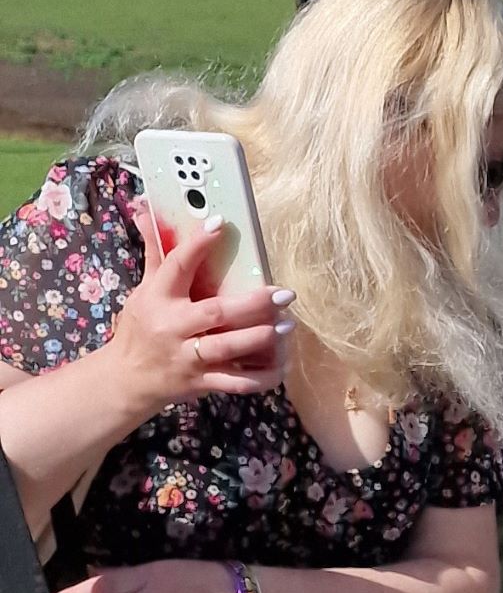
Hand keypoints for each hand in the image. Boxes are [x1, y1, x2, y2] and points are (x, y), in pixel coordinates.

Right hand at [108, 220, 293, 409]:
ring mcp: (188, 357)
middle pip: (215, 312)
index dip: (196, 244)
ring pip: (228, 348)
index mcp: (158, 298)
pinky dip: (261, 377)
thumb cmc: (140, 329)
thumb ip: (157, 254)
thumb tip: (145, 210)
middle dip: (252, 304)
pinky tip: (282, 366)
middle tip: (284, 293)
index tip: (219, 223)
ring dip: (260, 338)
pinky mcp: (201, 381)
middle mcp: (173, 327)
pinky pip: (236, 382)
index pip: (176, 266)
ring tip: (287, 325)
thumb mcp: (144, 291)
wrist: (124, 380)